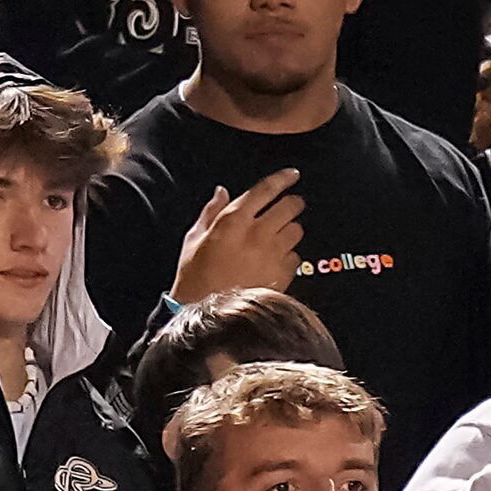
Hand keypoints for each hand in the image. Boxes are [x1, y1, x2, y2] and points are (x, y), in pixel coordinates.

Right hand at [172, 170, 304, 302]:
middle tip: (290, 207)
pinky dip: (289, 256)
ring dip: (291, 230)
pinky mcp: (283, 274)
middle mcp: (257, 233)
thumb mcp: (193, 241)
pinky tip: (276, 262)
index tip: (292, 175)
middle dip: (293, 203)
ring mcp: (273, 254)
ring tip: (280, 237)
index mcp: (233, 221)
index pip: (265, 189)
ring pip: (297, 230)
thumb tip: (222, 192)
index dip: (283, 178)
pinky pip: (296, 256)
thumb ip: (210, 213)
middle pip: (290, 206)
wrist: (208, 316)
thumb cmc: (195, 280)